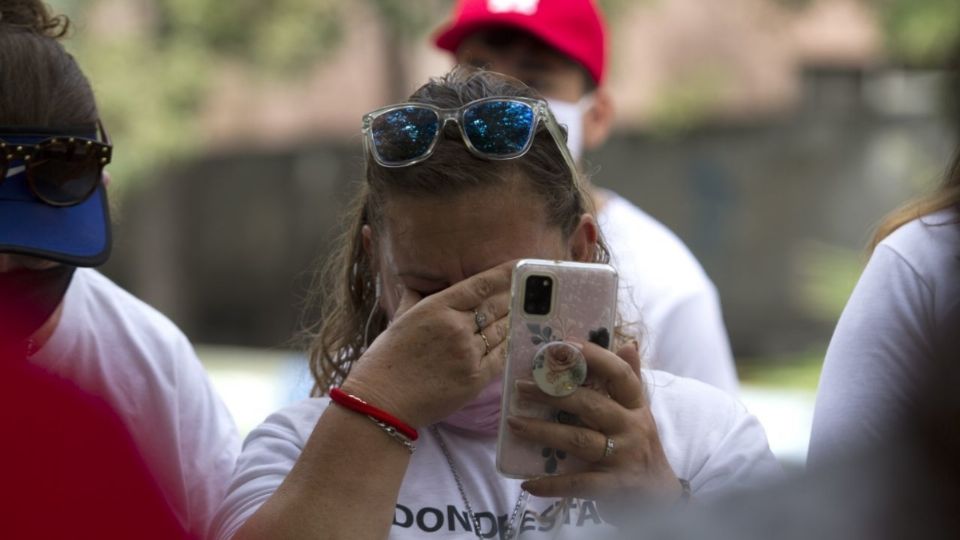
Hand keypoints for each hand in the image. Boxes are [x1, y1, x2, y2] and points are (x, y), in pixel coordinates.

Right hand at [341, 260, 513, 428]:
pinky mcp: (476, 378)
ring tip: (520, 313)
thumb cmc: (386, 359)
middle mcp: (456, 326)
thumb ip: (414, 298)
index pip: (480, 285)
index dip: (504, 273)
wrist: (382, 400)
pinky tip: (512, 338)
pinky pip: (501, 356)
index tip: (519, 265)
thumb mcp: (400, 318)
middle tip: (526, 290)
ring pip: (501, 330)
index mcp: (437, 307)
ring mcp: (468, 353)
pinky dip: (508, 345)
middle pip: (496, 306)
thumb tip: (420, 283)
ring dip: (511, 320)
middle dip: (512, 297)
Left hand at [506, 341, 681, 522]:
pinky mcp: (613, 487)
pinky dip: (551, 484)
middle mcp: (631, 428)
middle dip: (552, 393)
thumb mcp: (640, 412)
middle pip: (589, 404)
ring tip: (514, 423)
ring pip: (578, 440)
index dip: (595, 357)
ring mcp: (623, 457)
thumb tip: (627, 344)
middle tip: (520, 387)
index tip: (565, 345)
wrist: (661, 496)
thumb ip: (630, 380)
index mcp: (636, 406)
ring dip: (542, 431)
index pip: (619, 375)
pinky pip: (577, 484)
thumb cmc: (641, 447)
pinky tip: (528, 483)